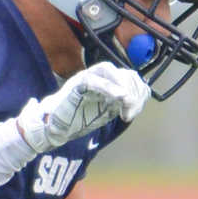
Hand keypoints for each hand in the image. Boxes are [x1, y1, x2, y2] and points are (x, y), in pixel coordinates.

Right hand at [16, 62, 149, 151]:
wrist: (56, 128)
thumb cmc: (80, 119)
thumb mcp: (108, 111)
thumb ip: (123, 103)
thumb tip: (140, 98)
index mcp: (108, 81)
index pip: (131, 77)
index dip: (138, 92)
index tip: (133, 112)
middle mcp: (98, 76)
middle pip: (124, 73)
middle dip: (132, 93)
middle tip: (128, 113)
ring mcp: (86, 78)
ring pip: (109, 70)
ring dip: (122, 86)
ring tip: (125, 102)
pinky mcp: (75, 84)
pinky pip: (91, 79)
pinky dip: (107, 86)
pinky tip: (118, 97)